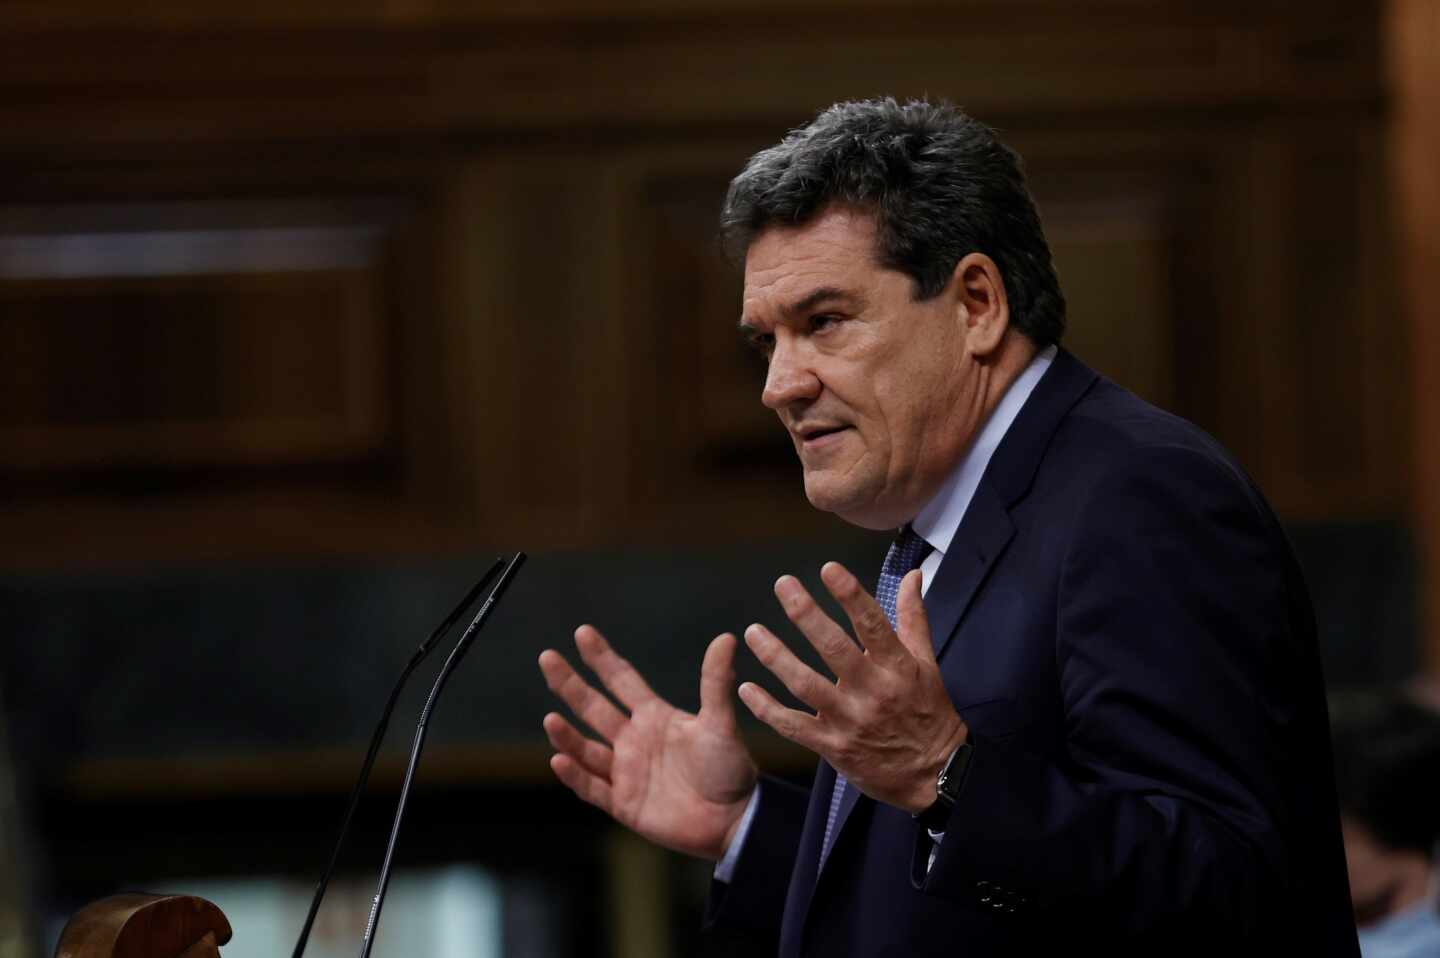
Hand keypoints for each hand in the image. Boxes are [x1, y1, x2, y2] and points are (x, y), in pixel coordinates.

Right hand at [539, 626, 757, 860]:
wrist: (735, 819)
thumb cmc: (730, 768)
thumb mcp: (720, 723)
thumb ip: (715, 683)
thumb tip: (726, 637)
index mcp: (655, 717)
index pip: (621, 680)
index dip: (602, 658)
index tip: (582, 632)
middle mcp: (634, 740)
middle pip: (594, 708)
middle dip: (570, 684)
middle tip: (547, 657)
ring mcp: (626, 772)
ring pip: (587, 749)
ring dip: (567, 735)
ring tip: (550, 719)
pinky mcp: (624, 804)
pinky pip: (592, 788)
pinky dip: (575, 775)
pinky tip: (559, 759)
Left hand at [738, 563, 966, 813]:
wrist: (934, 776)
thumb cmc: (928, 713)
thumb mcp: (928, 664)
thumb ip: (913, 618)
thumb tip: (912, 575)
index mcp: (898, 667)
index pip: (872, 624)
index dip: (850, 595)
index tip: (828, 569)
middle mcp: (873, 691)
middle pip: (833, 648)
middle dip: (805, 614)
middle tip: (782, 585)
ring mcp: (850, 720)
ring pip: (805, 684)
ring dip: (776, 656)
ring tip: (754, 631)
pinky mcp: (833, 746)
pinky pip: (793, 726)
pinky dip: (767, 708)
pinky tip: (746, 689)